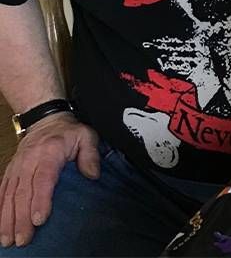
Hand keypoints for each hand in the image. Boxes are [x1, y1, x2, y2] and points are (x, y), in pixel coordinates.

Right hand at [0, 113, 99, 247]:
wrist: (45, 119)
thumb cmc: (68, 132)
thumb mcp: (85, 135)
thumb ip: (90, 154)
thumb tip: (93, 175)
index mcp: (50, 152)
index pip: (44, 178)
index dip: (40, 200)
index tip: (39, 220)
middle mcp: (30, 160)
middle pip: (24, 191)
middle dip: (22, 218)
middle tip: (23, 239)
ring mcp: (17, 166)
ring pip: (10, 194)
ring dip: (7, 218)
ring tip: (8, 239)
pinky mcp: (10, 171)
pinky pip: (2, 190)